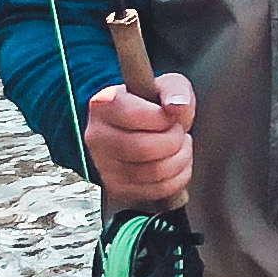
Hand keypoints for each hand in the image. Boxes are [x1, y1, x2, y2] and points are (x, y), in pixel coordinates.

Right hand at [83, 73, 195, 208]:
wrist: (139, 128)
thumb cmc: (151, 106)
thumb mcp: (166, 86)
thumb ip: (175, 90)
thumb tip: (177, 106)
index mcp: (104, 105)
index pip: (134, 116)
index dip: (162, 118)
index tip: (169, 116)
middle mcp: (97, 136)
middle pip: (144, 148)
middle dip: (174, 141)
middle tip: (177, 132)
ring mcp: (104, 165)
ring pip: (153, 172)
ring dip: (179, 159)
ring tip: (179, 146)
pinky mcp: (118, 188)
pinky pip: (157, 190)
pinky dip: (177, 178)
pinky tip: (174, 162)